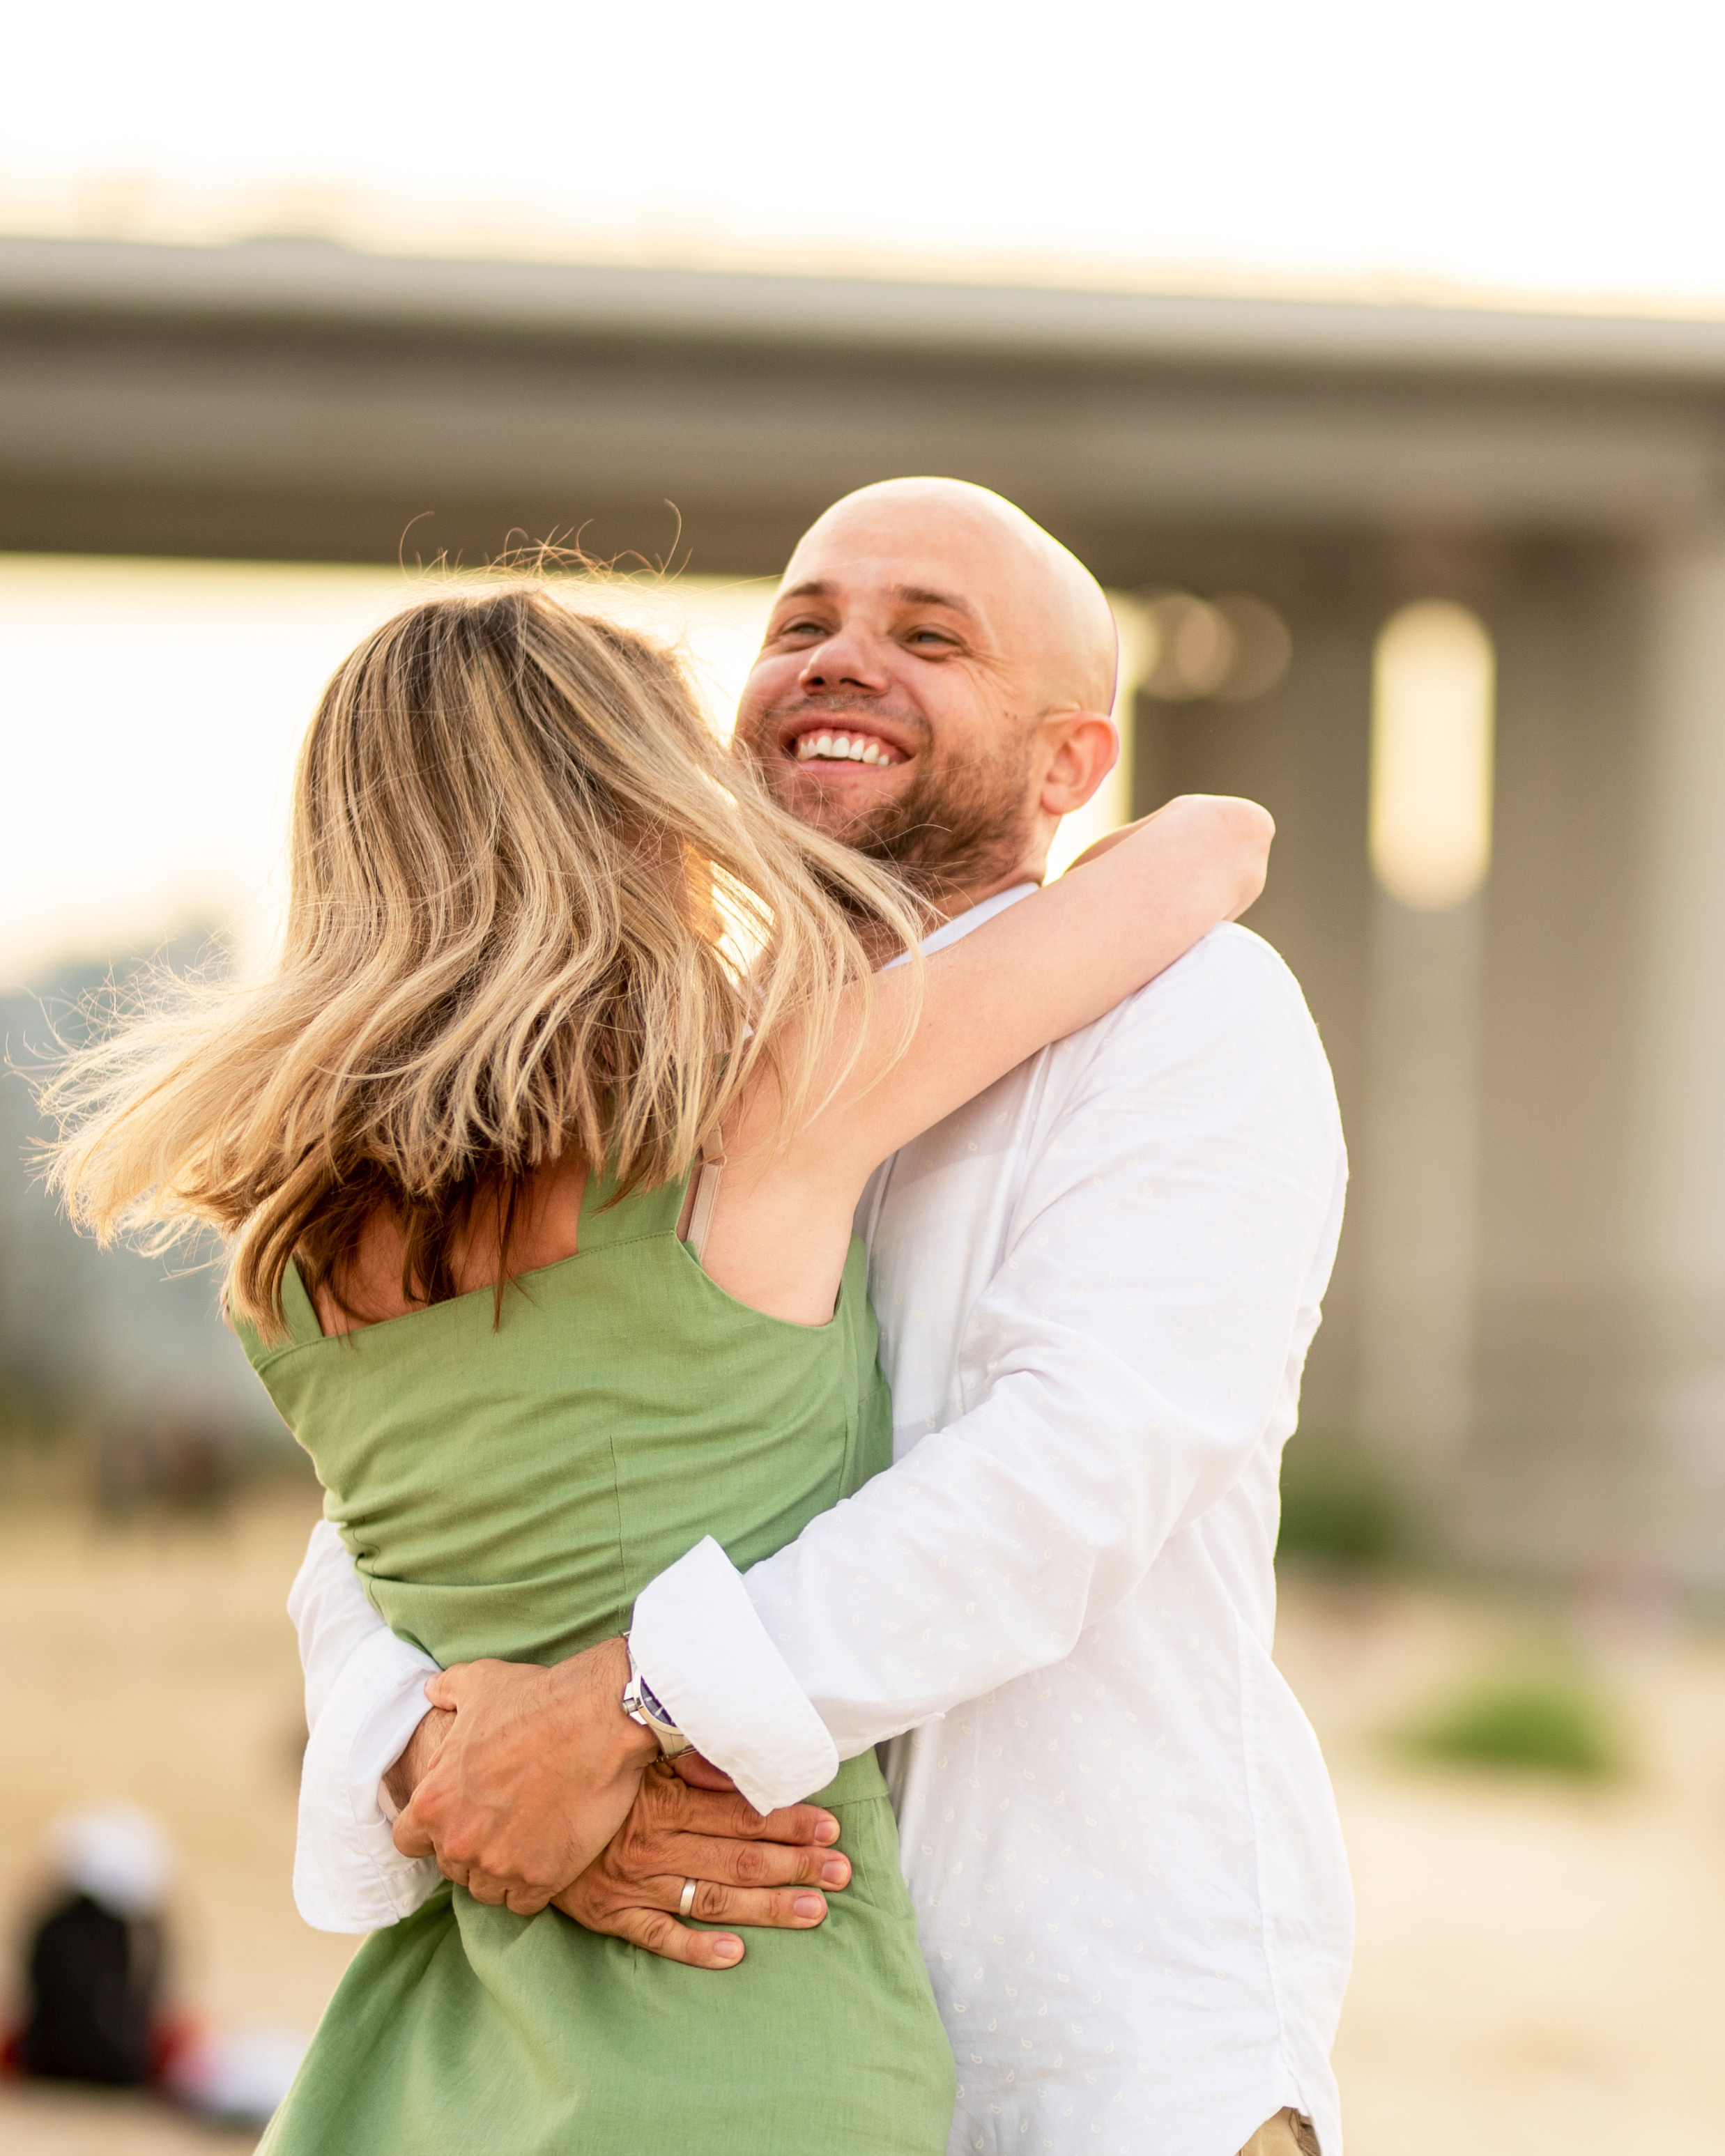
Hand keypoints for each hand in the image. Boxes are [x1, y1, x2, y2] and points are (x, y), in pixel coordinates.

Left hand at [392, 1637, 658, 1915]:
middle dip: (472, 1848)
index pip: (408, 1841)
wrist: (601, 1719)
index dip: (430, 1831)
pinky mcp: (541, 1878)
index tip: (457, 1818)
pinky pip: (524, 1902)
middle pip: (452, 1867)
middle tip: (503, 1822)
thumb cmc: (538, 1700)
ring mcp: (500, 1864)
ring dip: (501, 1871)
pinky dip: (533, 1884)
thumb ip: (447, 1691)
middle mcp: (459, 1841)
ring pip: (487, 1890)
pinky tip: (549, 1855)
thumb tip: (430, 1692)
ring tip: (527, 1840)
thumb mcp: (480, 1683)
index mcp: (433, 1800)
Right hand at [555, 1756, 850, 1968]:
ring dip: (768, 1906)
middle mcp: (655, 1845)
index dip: (788, 1821)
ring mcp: (634, 1883)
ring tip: (815, 1911)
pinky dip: (698, 1948)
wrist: (516, 1812)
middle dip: (795, 1864)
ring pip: (713, 1898)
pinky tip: (736, 1953)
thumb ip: (686, 1758)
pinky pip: (660, 1936)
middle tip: (840, 1872)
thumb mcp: (636, 1756)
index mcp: (664, 1801)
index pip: (741, 1814)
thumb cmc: (586, 1777)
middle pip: (738, 1858)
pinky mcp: (611, 1914)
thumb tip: (736, 1758)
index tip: (830, 1826)